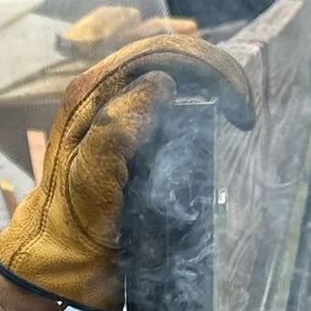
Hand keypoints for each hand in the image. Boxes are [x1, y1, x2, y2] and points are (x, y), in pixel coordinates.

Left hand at [0, 35, 253, 310]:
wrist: (66, 257)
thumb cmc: (76, 222)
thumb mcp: (92, 178)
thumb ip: (117, 127)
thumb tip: (163, 83)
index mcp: (92, 92)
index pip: (158, 53)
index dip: (207, 69)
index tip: (238, 109)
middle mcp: (105, 92)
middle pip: (170, 56)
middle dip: (215, 74)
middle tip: (244, 113)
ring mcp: (119, 109)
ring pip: (173, 72)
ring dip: (209, 86)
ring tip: (235, 114)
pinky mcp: (131, 131)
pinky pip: (169, 99)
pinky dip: (199, 103)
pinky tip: (216, 122)